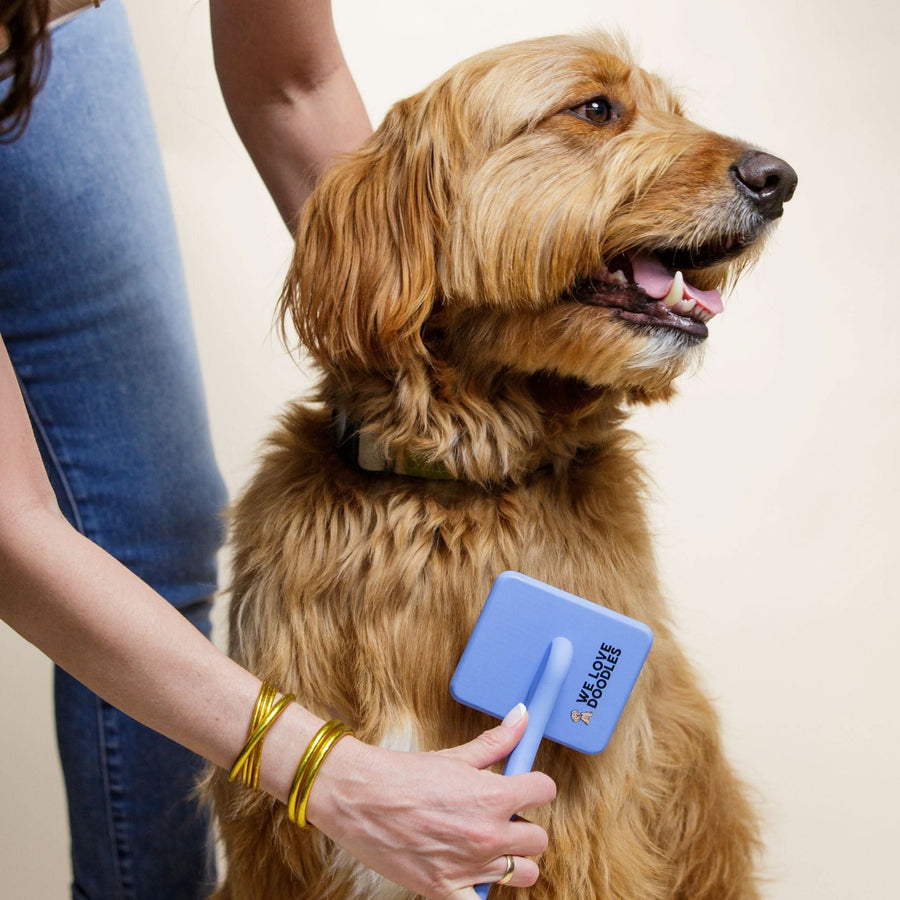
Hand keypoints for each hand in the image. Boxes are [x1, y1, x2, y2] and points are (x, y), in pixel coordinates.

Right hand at [307, 707, 555, 898]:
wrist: (357, 796)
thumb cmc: (403, 774)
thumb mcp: (455, 755)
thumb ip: (496, 741)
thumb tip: (522, 717)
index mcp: (493, 796)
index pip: (545, 791)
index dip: (536, 787)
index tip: (525, 788)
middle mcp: (488, 834)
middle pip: (538, 839)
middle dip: (523, 826)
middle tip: (500, 818)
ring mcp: (469, 866)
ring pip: (523, 874)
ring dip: (511, 861)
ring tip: (488, 848)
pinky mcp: (445, 891)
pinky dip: (479, 893)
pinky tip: (470, 877)